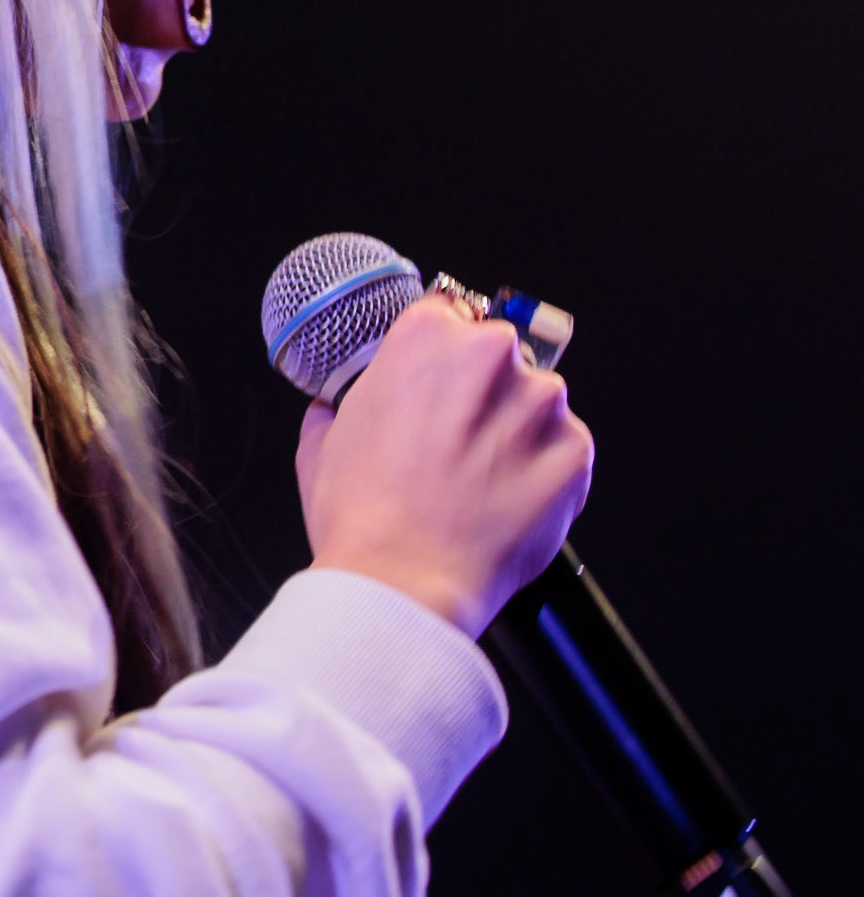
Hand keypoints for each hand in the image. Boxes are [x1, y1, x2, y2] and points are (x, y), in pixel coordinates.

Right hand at [295, 296, 593, 638]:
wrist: (403, 584)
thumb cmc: (362, 515)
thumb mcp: (322, 439)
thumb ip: (340, 404)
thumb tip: (335, 407)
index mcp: (425, 335)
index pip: (448, 314)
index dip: (441, 354)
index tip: (441, 379)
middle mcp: (489, 353)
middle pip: (497, 354)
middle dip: (481, 390)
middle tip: (455, 439)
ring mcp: (539, 403)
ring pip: (536, 401)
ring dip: (516, 429)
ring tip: (480, 478)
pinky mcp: (575, 452)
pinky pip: (566, 448)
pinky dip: (544, 470)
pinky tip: (507, 499)